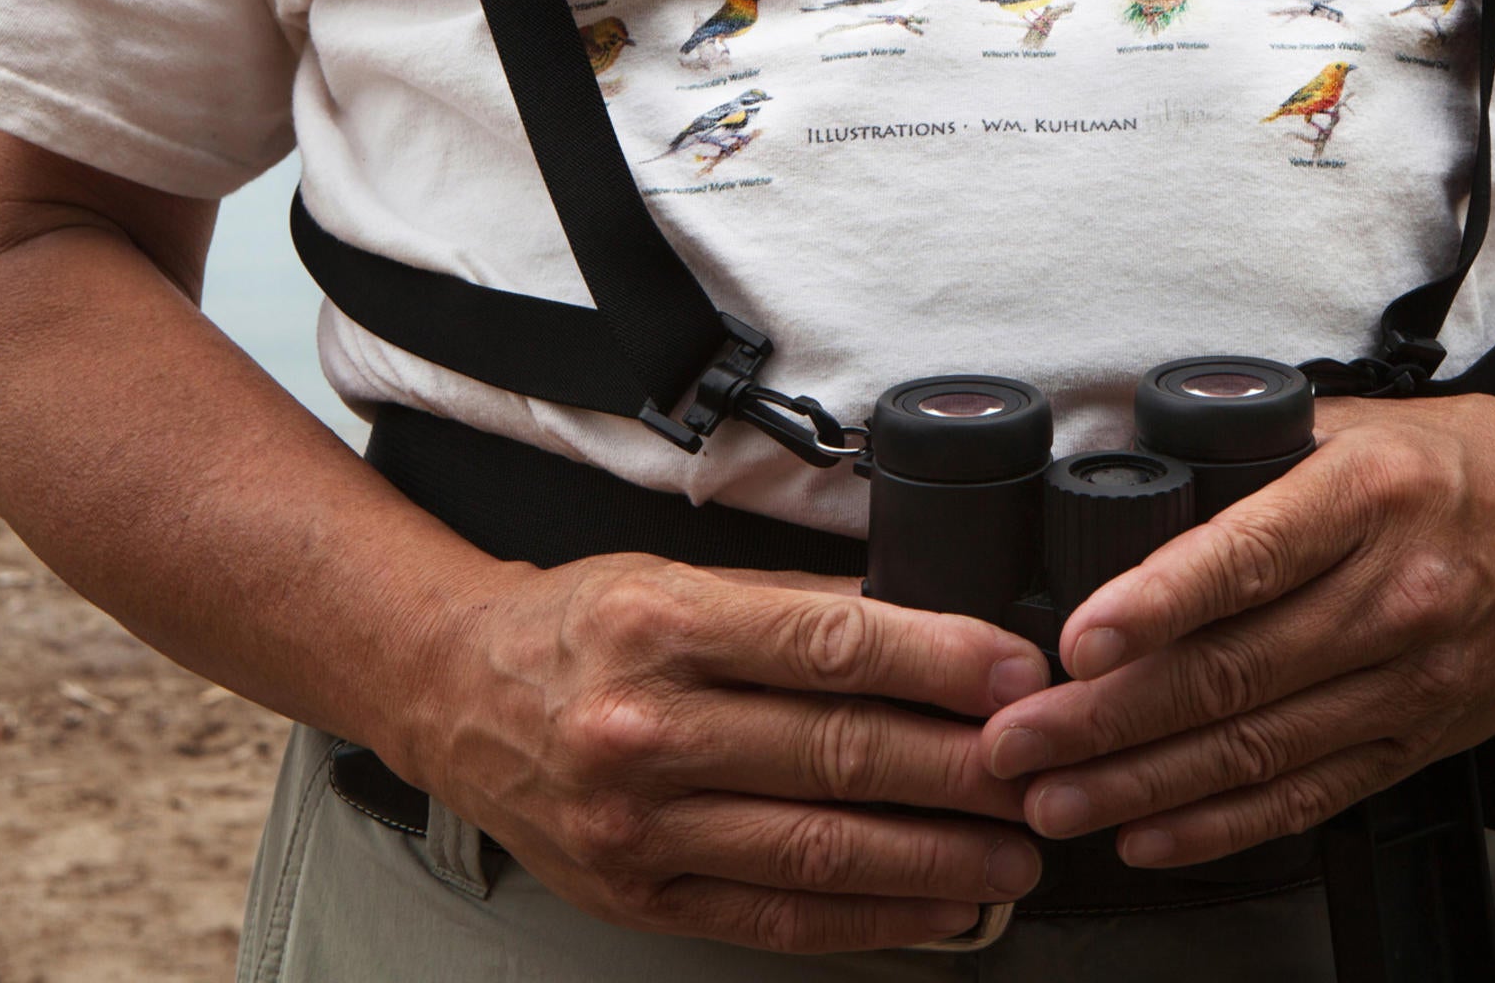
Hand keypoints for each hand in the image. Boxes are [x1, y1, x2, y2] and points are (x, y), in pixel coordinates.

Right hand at [398, 553, 1050, 952]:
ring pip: (817, 848)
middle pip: (837, 754)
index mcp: (661, 626)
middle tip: (1043, 771)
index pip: (829, 647)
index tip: (1017, 674)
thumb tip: (934, 628)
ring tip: (1014, 852)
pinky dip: (871, 917)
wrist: (451, 692)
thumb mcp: (678, 578)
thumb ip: (798, 606)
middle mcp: (642, 728)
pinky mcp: (637, 895)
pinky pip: (776, 915)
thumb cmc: (578, 628)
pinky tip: (939, 907)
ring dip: (936, 858)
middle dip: (962, 769)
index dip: (938, 663)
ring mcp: (635, 825)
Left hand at [976, 388, 1494, 865]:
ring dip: (1141, 784)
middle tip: (1015, 742)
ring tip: (1052, 803)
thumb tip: (1125, 478)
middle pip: (1234, 672)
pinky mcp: (1424, 737)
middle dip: (1106, 719)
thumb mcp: (1355, 423)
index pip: (1251, 556)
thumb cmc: (1458, 459)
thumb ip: (1250, 457)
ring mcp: (1415, 676)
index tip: (1076, 640)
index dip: (1157, 604)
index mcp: (1369, 494)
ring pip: (1259, 748)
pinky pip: (1311, 795)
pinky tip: (1148, 835)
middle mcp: (1397, 591)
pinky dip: (1223, 825)